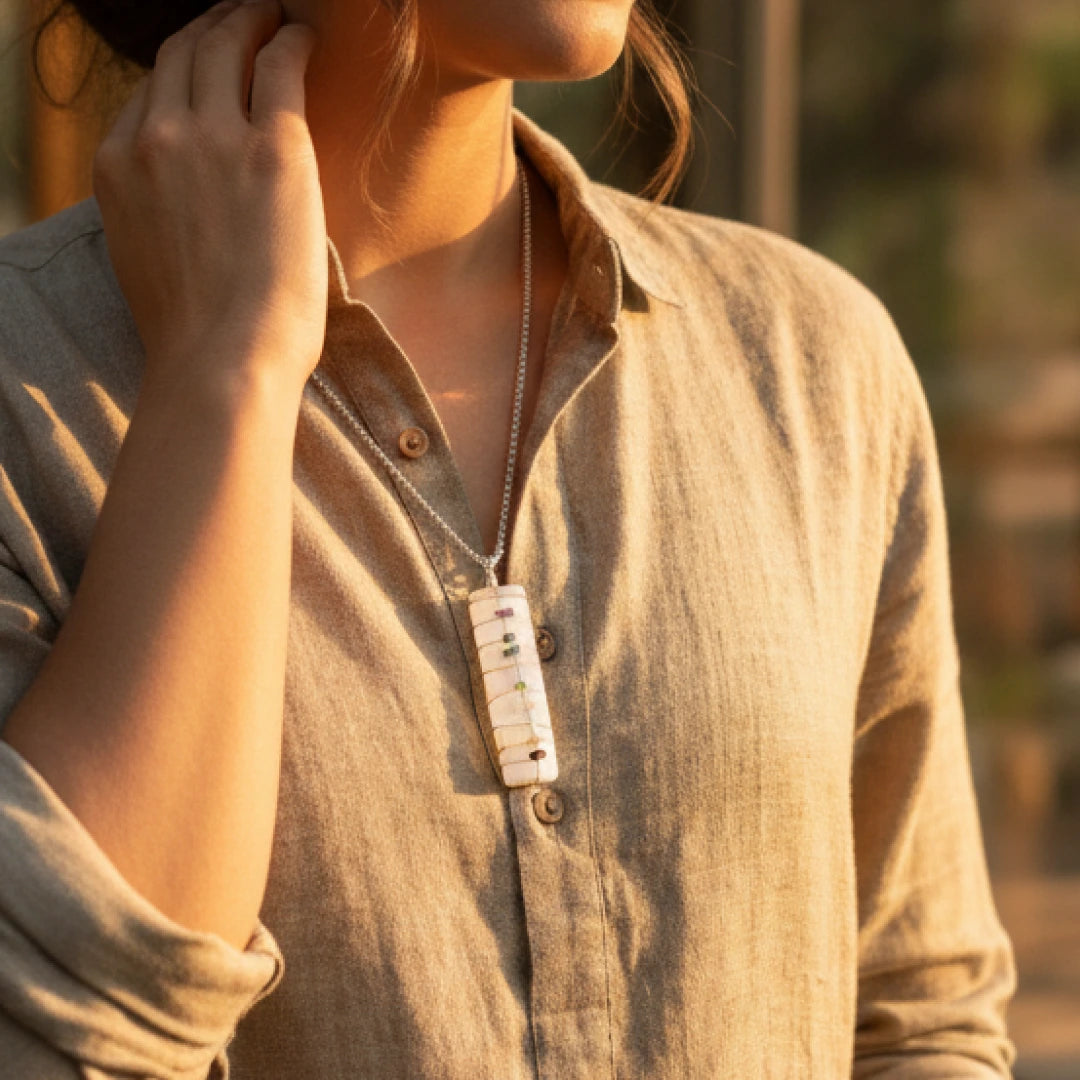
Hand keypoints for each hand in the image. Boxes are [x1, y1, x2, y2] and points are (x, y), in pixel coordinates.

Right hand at [93, 0, 325, 395]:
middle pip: (180, 56)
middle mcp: (156, 139)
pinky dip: (290, 41)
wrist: (224, 362)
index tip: (205, 70)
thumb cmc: (200, 339)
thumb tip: (193, 214)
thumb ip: (159, 216)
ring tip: (273, 14)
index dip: (180, 76)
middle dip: (212, 29)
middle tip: (243, 20)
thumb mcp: (150, 263)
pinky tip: (304, 36)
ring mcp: (211, 137)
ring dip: (248, 19)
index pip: (147, 97)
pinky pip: (280, 68)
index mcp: (118, 170)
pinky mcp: (272, 147)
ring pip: (223, 46)